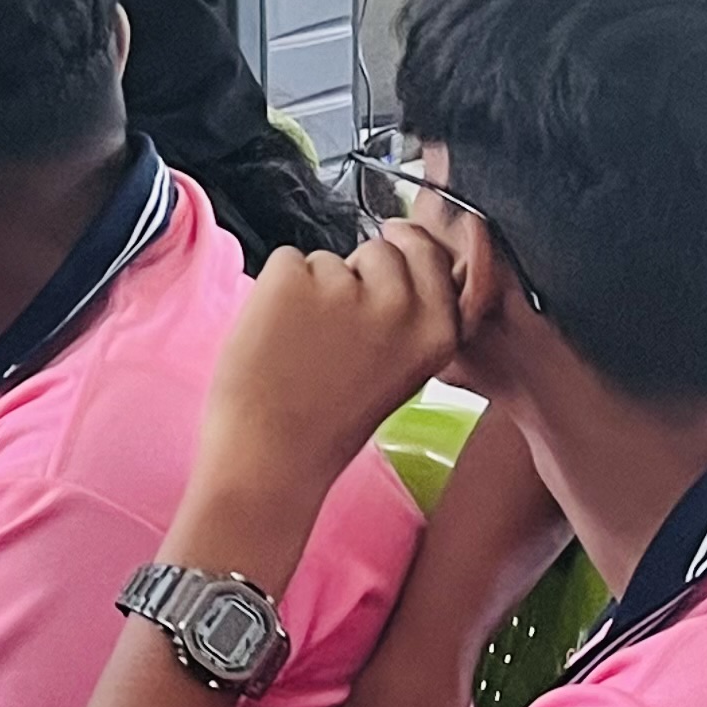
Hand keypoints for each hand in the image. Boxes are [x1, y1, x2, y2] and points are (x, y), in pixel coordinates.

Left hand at [192, 225, 468, 527]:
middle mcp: (399, 305)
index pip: (430, 256)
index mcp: (436, 333)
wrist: (271, 457)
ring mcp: (345, 287)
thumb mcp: (402, 374)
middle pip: (381, 249)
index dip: (405, 254)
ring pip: (328, 259)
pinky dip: (275, 290)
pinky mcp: (292, 278)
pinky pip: (286, 262)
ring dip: (311, 290)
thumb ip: (411, 321)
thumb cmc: (328, 425)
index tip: (389, 260)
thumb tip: (403, 261)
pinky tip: (276, 337)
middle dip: (356, 274)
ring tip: (302, 349)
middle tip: (332, 332)